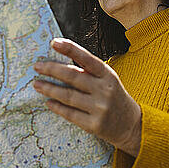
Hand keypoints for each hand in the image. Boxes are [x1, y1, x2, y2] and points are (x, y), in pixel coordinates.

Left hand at [33, 38, 141, 156]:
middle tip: (37, 66)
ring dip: (50, 89)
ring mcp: (99, 108)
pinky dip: (57, 107)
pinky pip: (70, 114)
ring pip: (68, 96)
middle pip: (73, 77)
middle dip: (52, 70)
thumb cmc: (113, 96)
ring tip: (37, 84)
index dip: (70, 49)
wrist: (131, 125)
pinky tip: (48, 101)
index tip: (54, 42)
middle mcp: (104, 90)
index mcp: (108, 75)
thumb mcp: (107, 79)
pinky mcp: (94, 125)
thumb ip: (89, 71)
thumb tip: (59, 62)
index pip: (87, 59)